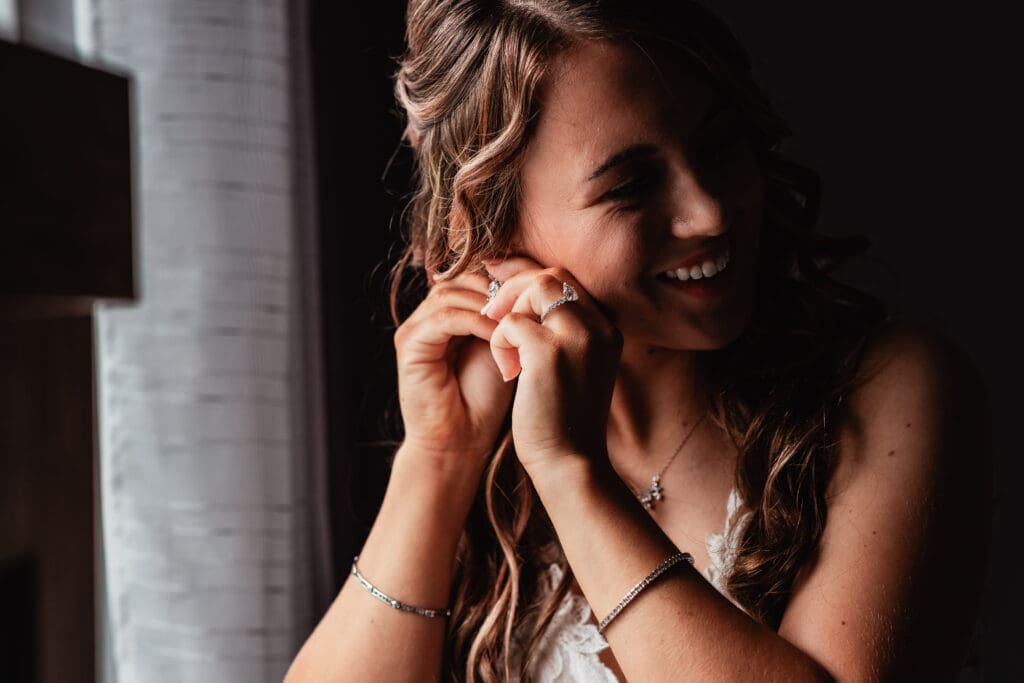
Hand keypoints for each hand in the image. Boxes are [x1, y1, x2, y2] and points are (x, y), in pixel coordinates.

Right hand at [393, 270, 515, 479]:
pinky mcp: (410, 345)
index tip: (537, 293)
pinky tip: (499, 335)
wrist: (462, 442)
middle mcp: (428, 317)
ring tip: (517, 320)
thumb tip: (536, 282)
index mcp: (450, 314)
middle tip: (528, 302)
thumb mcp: (505, 346)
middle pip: (462, 279)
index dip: (507, 281)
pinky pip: (444, 318)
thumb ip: (509, 315)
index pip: (476, 278)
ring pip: (452, 294)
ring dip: (489, 305)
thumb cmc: (487, 400)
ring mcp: (415, 328)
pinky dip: (475, 322)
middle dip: (498, 289)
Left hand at [482, 256, 622, 473]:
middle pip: (554, 276)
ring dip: (509, 310)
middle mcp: (600, 327)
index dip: (531, 277)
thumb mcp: (572, 369)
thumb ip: (559, 335)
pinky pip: (512, 322)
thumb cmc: (564, 422)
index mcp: (607, 331)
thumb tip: (521, 300)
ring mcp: (578, 337)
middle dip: (516, 287)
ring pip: (536, 287)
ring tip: (504, 345)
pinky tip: (507, 369)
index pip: (568, 281)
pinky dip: (500, 340)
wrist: (571, 465)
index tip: (502, 284)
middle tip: (492, 311)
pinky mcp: (550, 353)